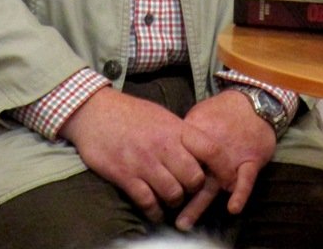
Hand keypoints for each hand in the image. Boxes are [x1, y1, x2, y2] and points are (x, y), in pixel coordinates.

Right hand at [59, 86, 214, 222]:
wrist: (94, 112)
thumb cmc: (129, 113)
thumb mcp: (160, 115)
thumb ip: (179, 133)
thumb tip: (198, 151)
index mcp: (175, 128)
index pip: (210, 149)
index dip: (223, 167)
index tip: (228, 179)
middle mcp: (163, 146)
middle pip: (194, 178)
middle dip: (194, 188)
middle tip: (188, 187)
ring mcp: (144, 162)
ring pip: (173, 194)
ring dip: (174, 200)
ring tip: (170, 198)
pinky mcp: (125, 176)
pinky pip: (148, 202)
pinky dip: (154, 210)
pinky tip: (154, 209)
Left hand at [174, 89, 276, 230]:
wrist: (255, 102)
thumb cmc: (224, 110)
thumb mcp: (199, 114)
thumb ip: (184, 133)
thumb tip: (165, 145)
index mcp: (196, 135)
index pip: (177, 156)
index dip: (165, 172)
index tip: (152, 188)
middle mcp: (211, 149)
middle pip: (191, 175)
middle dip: (178, 196)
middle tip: (162, 214)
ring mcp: (231, 156)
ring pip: (213, 183)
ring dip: (199, 204)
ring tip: (185, 222)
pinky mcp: (251, 161)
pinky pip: (246, 180)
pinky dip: (240, 194)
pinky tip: (233, 208)